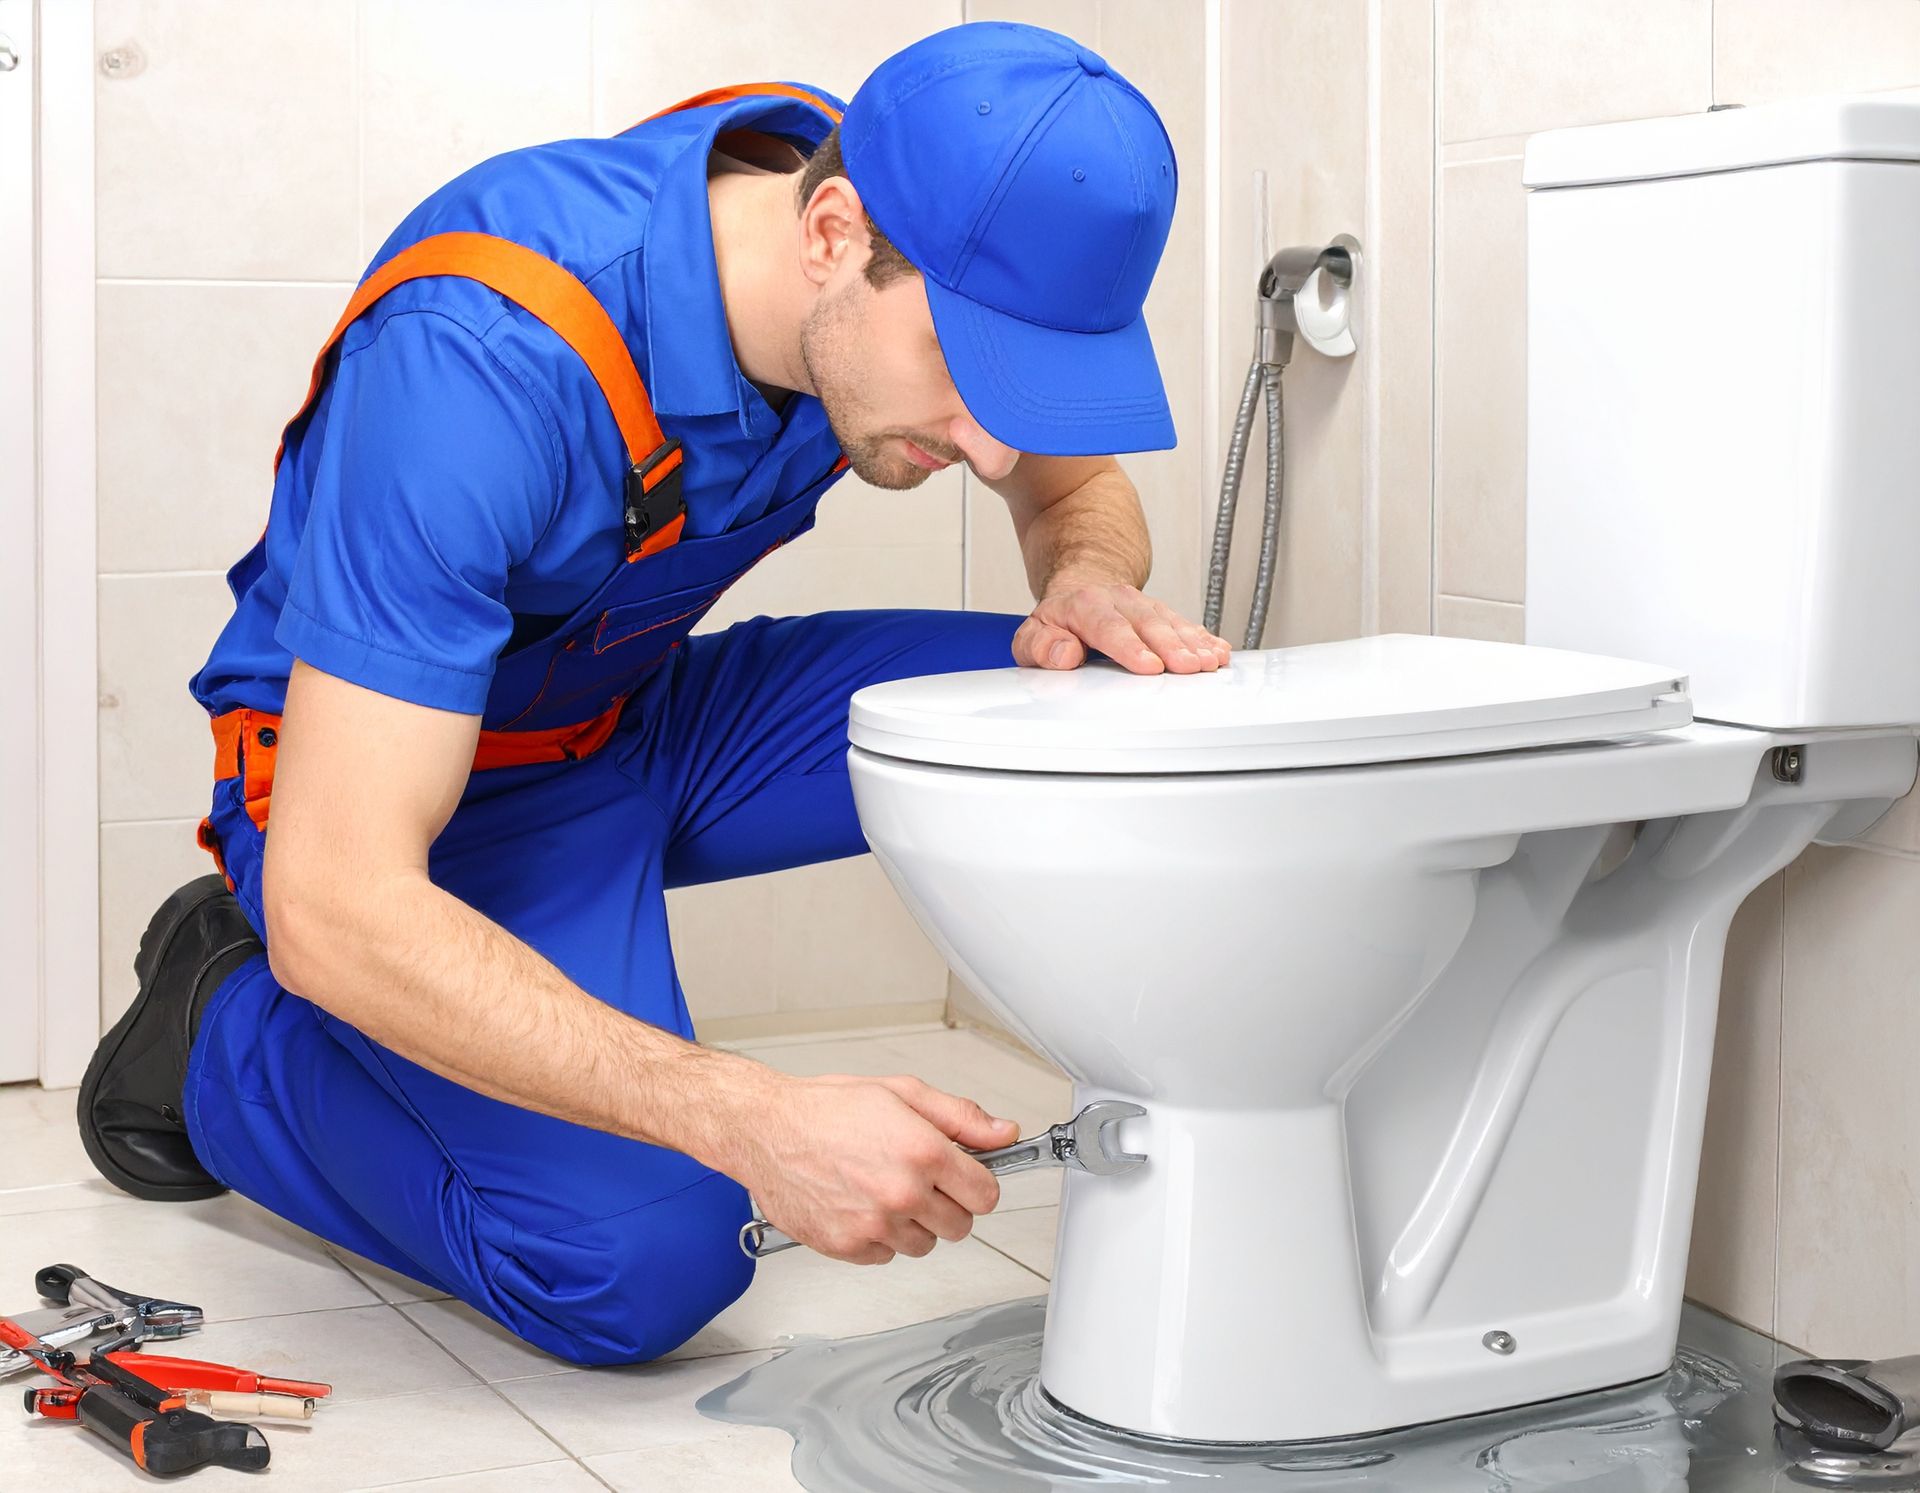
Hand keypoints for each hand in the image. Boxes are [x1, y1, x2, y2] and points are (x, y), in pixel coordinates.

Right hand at [722, 1069, 1018, 1264]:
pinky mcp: (848, 1247)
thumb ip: (961, 1117)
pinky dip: (879, 1237)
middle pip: (960, 1226)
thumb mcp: (902, 1093)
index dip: (977, 1183)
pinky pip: (886, 1256)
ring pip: (924, 1245)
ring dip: (913, 1223)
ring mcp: (874, 1225)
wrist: (767, 1131)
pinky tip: (861, 1204)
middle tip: (919, 1180)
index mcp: (922, 1152)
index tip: (965, 1177)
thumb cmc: (827, 1109)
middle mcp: (901, 1193)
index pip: (986, 1195)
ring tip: (883, 1188)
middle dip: (947, 1204)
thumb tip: (1003, 1133)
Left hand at [1013, 582, 1231, 674]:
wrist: (1083, 584)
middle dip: (1171, 646)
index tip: (1149, 666)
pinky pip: (1186, 624)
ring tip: (1211, 662)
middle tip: (1189, 667)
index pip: (1108, 627)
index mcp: (1084, 606)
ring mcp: (1144, 605)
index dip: (1130, 647)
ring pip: (1171, 622)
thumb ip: (1040, 647)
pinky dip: (1204, 638)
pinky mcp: (1162, 613)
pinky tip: (1219, 651)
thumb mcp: (1033, 634)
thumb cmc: (1059, 620)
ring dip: (1194, 643)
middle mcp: (1118, 601)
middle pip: (1147, 624)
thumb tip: (1063, 654)